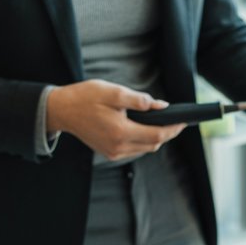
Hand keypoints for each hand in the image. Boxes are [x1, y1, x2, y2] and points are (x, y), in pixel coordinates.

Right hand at [48, 79, 185, 160]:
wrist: (62, 111)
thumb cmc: (85, 98)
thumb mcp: (113, 92)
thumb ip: (138, 100)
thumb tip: (160, 106)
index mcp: (121, 132)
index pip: (157, 135)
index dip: (173, 129)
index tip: (183, 121)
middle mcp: (118, 147)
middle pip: (153, 144)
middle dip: (167, 133)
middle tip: (176, 121)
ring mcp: (113, 152)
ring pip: (145, 149)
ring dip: (155, 137)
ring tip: (163, 123)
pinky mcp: (109, 153)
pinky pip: (134, 149)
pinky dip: (143, 140)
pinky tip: (145, 128)